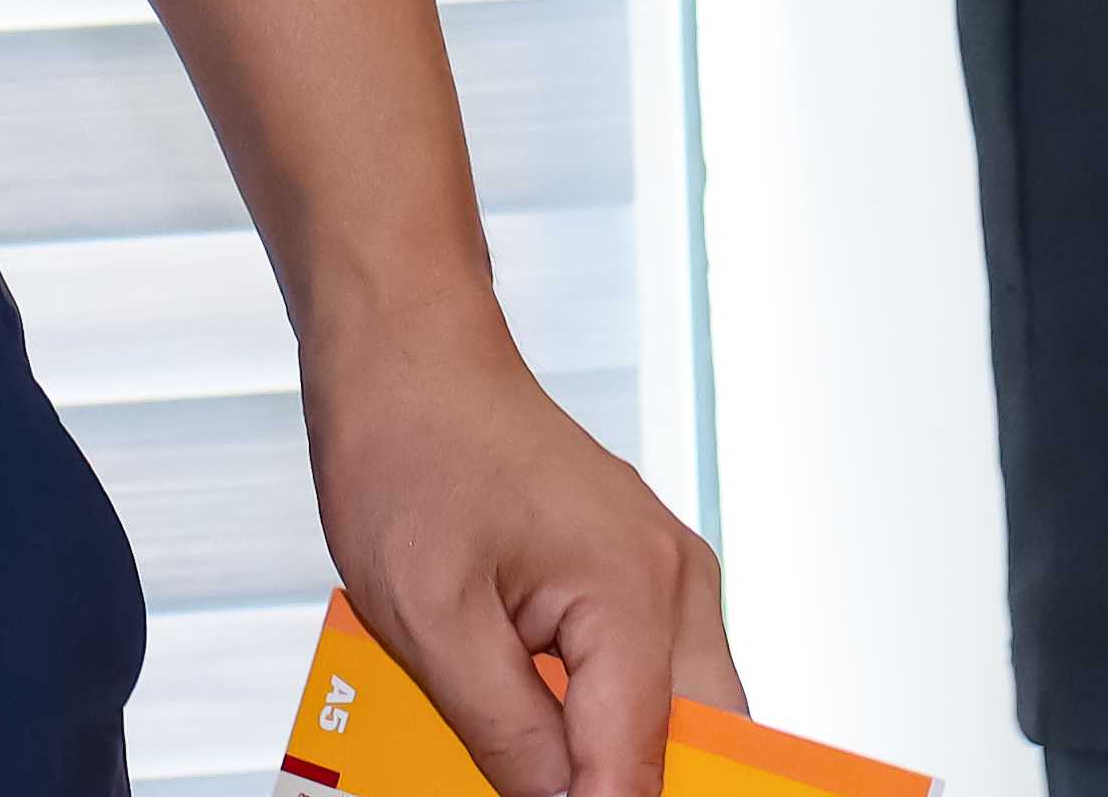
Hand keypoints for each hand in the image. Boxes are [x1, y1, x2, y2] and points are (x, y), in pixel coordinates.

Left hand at [303, 297, 736, 795]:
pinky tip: (549, 734)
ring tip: (541, 762)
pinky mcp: (637, 577)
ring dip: (623, 758)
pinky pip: (650, 676)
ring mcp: (664, 575)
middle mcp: (674, 582)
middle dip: (633, 788)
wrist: (406, 355)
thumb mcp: (430, 620)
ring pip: (686, 717)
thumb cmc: (409, 448)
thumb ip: (507, 735)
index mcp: (634, 591)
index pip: (641, 769)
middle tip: (550, 790)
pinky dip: (610, 719)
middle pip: (702, 747)